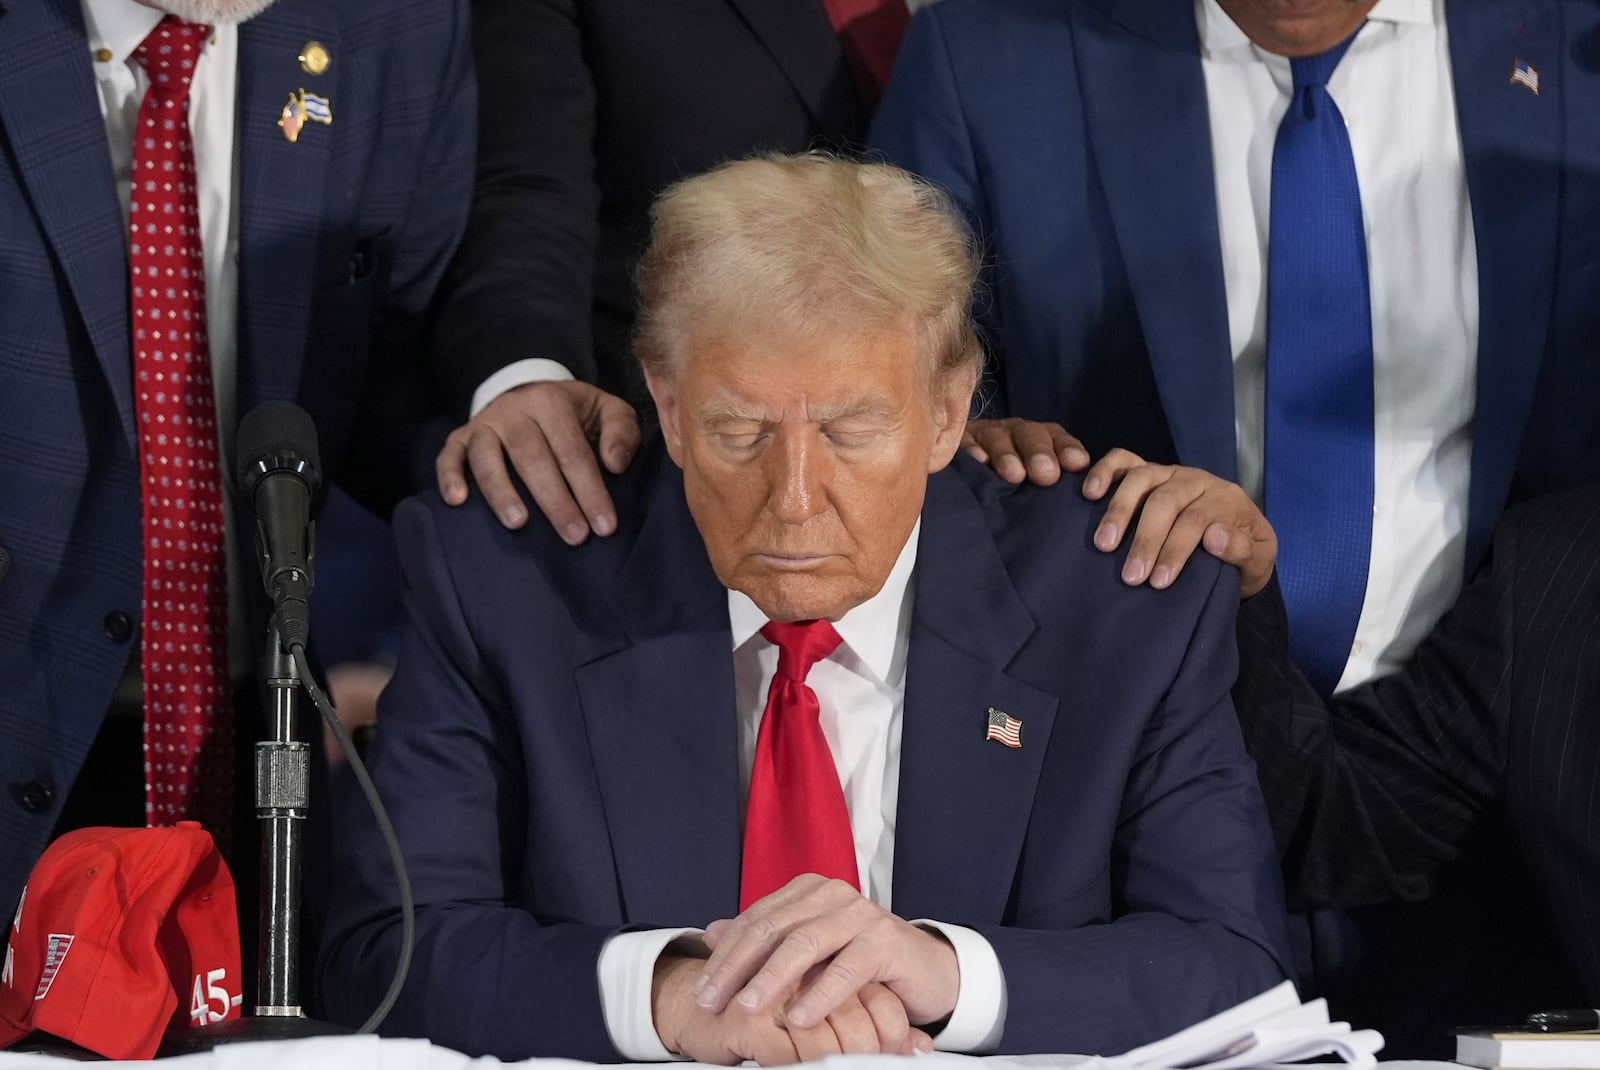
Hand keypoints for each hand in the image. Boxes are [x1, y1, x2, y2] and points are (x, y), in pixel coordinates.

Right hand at [434, 380, 639, 541]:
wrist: (527, 390)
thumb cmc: (573, 412)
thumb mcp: (606, 409)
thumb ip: (621, 431)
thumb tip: (615, 465)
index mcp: (552, 402)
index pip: (573, 451)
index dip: (590, 489)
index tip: (604, 525)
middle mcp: (514, 410)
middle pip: (532, 457)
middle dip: (555, 500)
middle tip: (574, 535)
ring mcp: (484, 424)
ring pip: (487, 458)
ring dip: (501, 492)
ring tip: (519, 524)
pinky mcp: (460, 437)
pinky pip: (448, 456)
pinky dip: (448, 477)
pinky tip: (457, 501)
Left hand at [692, 875, 958, 1033]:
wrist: (923, 971)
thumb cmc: (860, 962)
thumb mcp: (807, 952)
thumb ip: (763, 940)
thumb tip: (711, 933)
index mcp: (807, 891)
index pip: (755, 921)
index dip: (725, 956)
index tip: (702, 990)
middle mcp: (831, 894)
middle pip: (772, 928)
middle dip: (737, 967)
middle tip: (712, 1000)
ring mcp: (860, 914)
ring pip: (805, 943)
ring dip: (772, 977)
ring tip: (748, 1006)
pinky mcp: (885, 940)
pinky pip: (847, 967)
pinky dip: (820, 993)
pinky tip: (800, 1016)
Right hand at [963, 417, 1089, 484]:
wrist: (961, 478)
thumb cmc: (1009, 487)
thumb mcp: (1034, 483)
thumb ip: (1055, 488)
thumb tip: (1088, 500)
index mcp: (1038, 439)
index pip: (1056, 437)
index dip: (1067, 448)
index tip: (1078, 464)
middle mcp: (1013, 433)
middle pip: (1029, 434)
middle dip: (1039, 452)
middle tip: (1046, 475)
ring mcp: (984, 436)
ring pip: (997, 437)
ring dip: (1007, 454)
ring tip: (1014, 475)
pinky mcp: (958, 443)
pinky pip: (965, 444)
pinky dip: (972, 452)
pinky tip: (979, 463)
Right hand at [1082, 448, 1277, 597]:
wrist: (1234, 546)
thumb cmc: (1242, 556)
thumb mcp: (1258, 562)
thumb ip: (1243, 550)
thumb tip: (1214, 537)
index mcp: (1226, 498)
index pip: (1196, 519)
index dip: (1175, 549)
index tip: (1158, 582)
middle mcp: (1195, 479)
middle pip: (1164, 501)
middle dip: (1146, 540)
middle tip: (1131, 576)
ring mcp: (1168, 473)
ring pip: (1141, 478)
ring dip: (1119, 511)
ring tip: (1104, 544)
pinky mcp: (1146, 472)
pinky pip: (1123, 460)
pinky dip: (1104, 472)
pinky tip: (1089, 494)